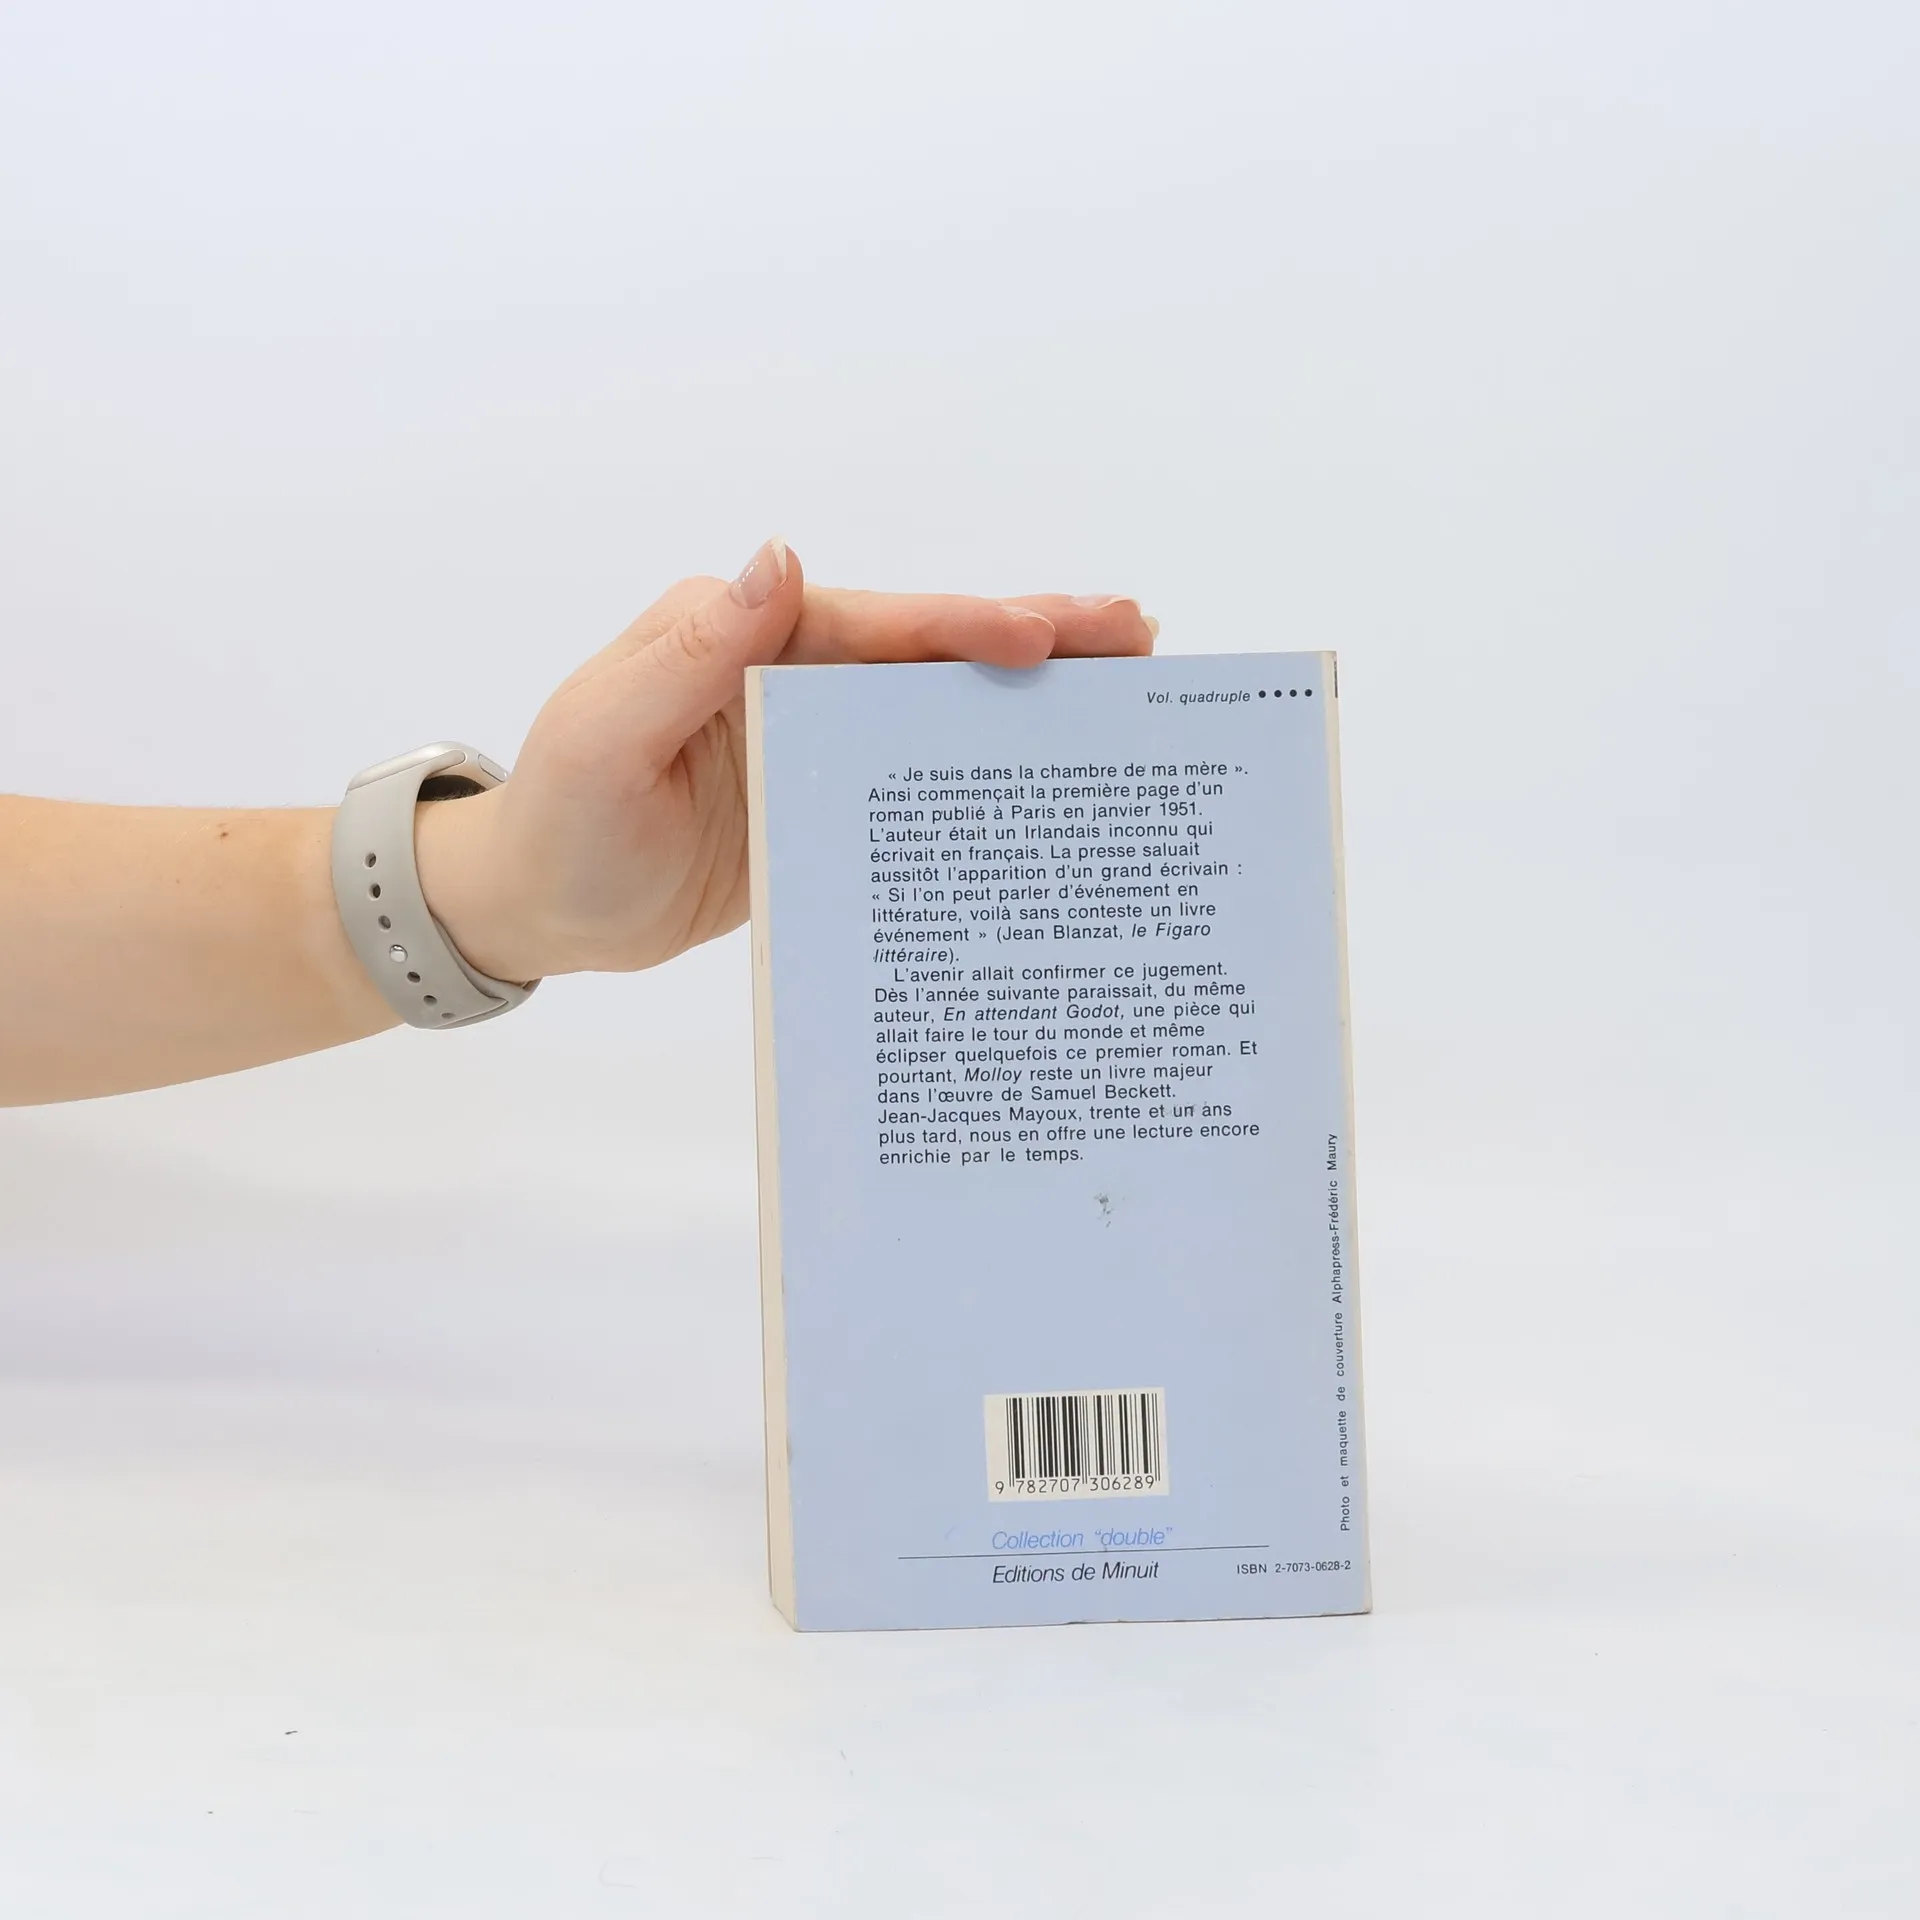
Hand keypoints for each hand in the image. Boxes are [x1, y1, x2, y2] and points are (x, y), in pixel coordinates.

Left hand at [415, 541, 1156, 980]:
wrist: (544, 910)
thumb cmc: (563, 822)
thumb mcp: (606, 736)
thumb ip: (691, 654)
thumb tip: (782, 561)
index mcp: (743, 637)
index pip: (871, 624)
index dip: (962, 627)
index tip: (1045, 635)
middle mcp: (790, 674)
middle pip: (926, 650)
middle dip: (1032, 638)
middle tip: (1137, 633)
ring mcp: (815, 740)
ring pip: (936, 707)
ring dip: (1028, 696)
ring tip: (1129, 685)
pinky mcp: (827, 802)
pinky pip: (918, 779)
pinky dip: (986, 768)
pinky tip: (1053, 774)